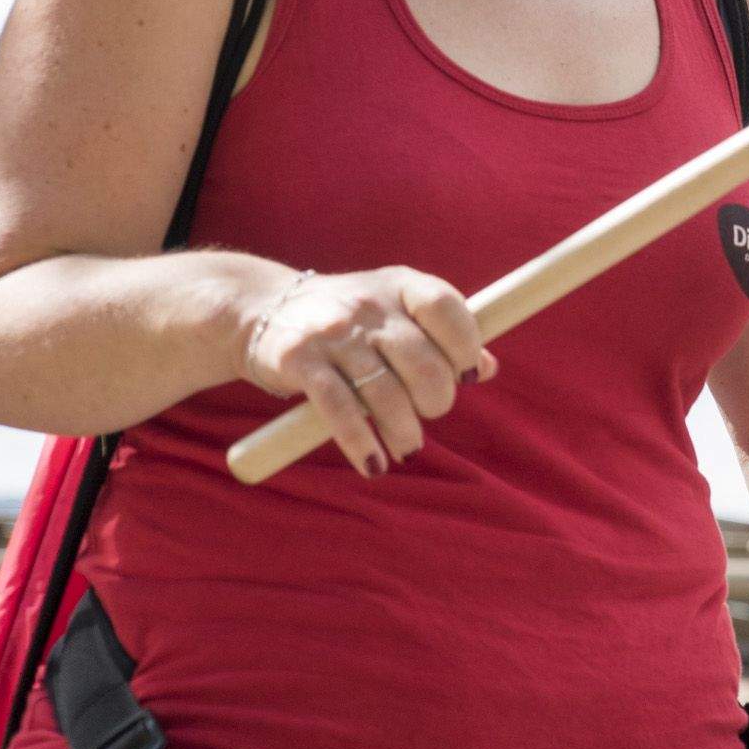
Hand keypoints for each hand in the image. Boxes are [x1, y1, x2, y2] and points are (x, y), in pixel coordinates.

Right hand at [237, 265, 493, 476]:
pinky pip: (339, 409)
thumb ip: (441, 336)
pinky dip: (360, 442)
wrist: (259, 309)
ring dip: (404, 430)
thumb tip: (489, 368)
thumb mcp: (395, 313)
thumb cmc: (348, 320)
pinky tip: (373, 464)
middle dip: (437, 399)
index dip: (466, 345)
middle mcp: (368, 305)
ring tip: (408, 448)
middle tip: (431, 414)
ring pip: (384, 392)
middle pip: (422, 361)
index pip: (446, 308)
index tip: (469, 376)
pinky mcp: (299, 361)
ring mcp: (332, 332)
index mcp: (400, 285)